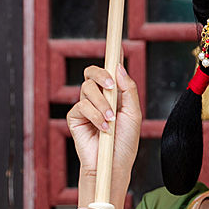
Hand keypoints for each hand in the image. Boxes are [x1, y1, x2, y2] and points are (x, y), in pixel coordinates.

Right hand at [66, 62, 141, 185]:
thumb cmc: (125, 142)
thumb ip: (128, 89)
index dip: (112, 56)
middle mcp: (98, 98)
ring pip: (87, 89)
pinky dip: (94, 116)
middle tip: (112, 86)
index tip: (117, 44)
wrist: (113, 165)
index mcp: (114, 95)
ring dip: (101, 105)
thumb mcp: (133, 113)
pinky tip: (102, 128)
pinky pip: (81, 106)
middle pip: (92, 72)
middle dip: (101, 74)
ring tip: (110, 121)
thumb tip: (119, 66)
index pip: (110, 71)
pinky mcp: (75, 118)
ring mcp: (85, 107)